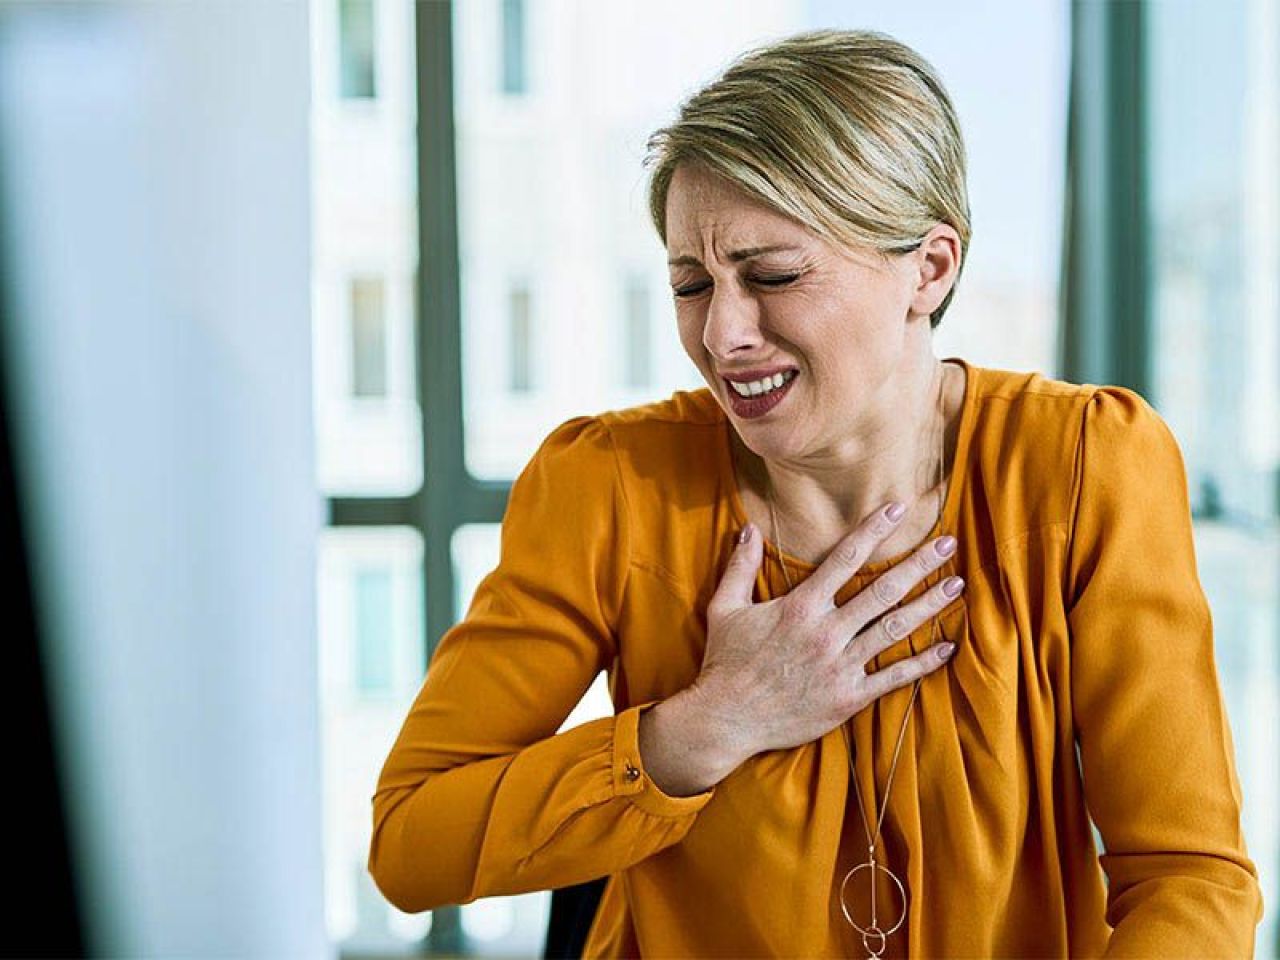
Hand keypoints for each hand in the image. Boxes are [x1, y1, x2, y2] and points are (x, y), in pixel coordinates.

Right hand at [690, 501, 963, 758]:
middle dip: (919, 564)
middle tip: (948, 543)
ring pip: (894, 629)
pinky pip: (892, 677)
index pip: (845, 558)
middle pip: (883, 590)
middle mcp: (826, 632)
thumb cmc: (725, 662)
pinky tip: (946, 647)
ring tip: (956, 586)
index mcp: (800, 606)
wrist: (726, 719)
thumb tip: (749, 530)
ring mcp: (840, 666)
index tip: (898, 509)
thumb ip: (740, 568)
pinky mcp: (848, 698)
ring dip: (929, 605)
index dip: (874, 530)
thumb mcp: (725, 608)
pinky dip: (922, 663)